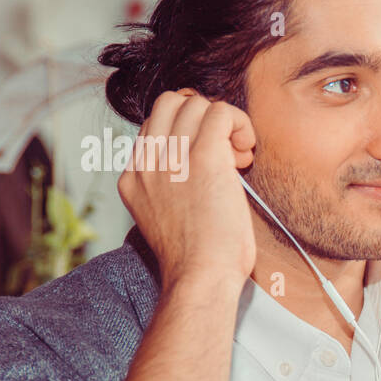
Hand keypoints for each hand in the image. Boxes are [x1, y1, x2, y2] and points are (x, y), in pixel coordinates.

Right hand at [119, 88, 256, 290]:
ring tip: (238, 157)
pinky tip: (246, 154)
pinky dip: (240, 124)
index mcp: (134, 178)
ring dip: (224, 122)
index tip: (210, 165)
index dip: (188, 136)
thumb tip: (202, 167)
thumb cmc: (199, 260)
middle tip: (225, 153)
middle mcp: (147, 163)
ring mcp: (171, 158)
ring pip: (194, 102)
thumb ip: (172, 188)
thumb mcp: (168, 219)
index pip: (155, 128)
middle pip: (170, 104)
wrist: (200, 277)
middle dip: (202, 118)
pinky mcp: (202, 159)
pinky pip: (220, 112)